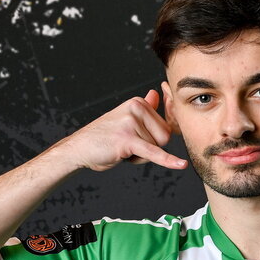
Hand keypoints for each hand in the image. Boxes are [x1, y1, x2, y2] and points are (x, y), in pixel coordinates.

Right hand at [61, 89, 186, 171]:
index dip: (153, 140)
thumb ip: (143, 108)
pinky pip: (153, 153)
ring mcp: (131, 123)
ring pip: (156, 149)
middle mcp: (136, 108)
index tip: (136, 139)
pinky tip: (181, 165)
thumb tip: (156, 94)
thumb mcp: (125, 119)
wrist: (79, 149)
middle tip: (127, 146)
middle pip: (164, 137)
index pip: (165, 127)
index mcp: (138, 103)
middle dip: (150, 149)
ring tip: (121, 150)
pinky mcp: (128, 140)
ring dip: (140, 157)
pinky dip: (168, 161)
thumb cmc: (103, 137)